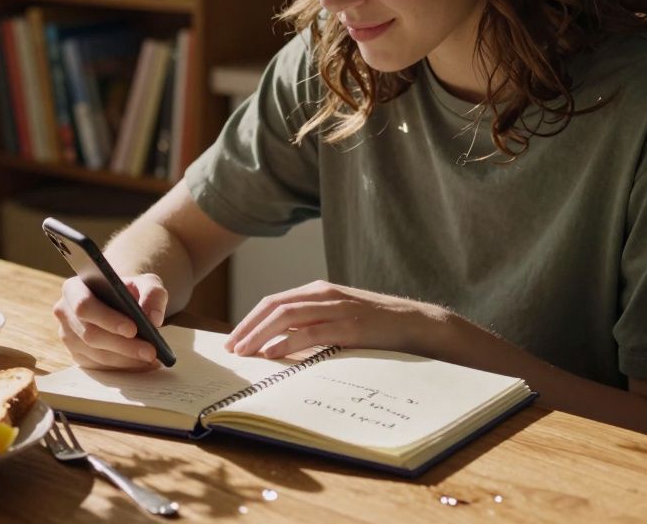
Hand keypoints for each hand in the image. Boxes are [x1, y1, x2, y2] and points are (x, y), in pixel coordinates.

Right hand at [53, 273, 168, 370]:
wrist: (118, 301)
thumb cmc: (128, 290)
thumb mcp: (144, 282)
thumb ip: (152, 293)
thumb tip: (153, 318)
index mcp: (74, 288)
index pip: (84, 305)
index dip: (107, 319)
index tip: (133, 330)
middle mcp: (65, 312)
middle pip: (90, 334)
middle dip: (123, 345)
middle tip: (150, 351)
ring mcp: (68, 336)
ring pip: (95, 353)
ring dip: (125, 359)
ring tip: (151, 358)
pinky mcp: (76, 354)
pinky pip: (98, 365)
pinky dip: (122, 366)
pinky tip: (142, 363)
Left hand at [224, 280, 447, 358]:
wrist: (415, 324)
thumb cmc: (374, 326)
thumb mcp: (338, 318)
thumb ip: (311, 324)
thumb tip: (277, 343)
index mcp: (318, 291)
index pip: (273, 302)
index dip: (250, 320)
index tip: (234, 339)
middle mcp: (323, 295)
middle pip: (274, 306)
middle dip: (248, 327)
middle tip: (231, 348)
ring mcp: (336, 309)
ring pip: (287, 316)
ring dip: (260, 334)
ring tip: (245, 352)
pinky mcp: (349, 327)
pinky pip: (311, 332)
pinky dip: (288, 343)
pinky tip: (273, 354)